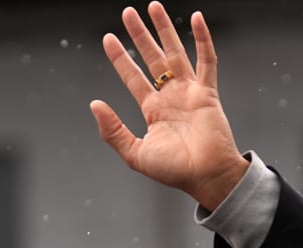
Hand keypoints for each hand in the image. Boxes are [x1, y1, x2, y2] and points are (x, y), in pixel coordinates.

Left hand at [90, 3, 247, 210]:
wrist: (206, 176)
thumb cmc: (174, 171)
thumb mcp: (135, 153)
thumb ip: (113, 130)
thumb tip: (94, 104)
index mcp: (153, 111)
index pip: (133, 77)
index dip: (120, 58)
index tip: (108, 38)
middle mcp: (170, 97)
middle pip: (152, 58)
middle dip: (140, 36)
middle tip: (127, 13)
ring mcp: (189, 92)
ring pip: (175, 53)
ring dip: (164, 30)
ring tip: (153, 6)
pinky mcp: (208, 92)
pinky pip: (206, 60)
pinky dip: (202, 39)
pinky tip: (195, 19)